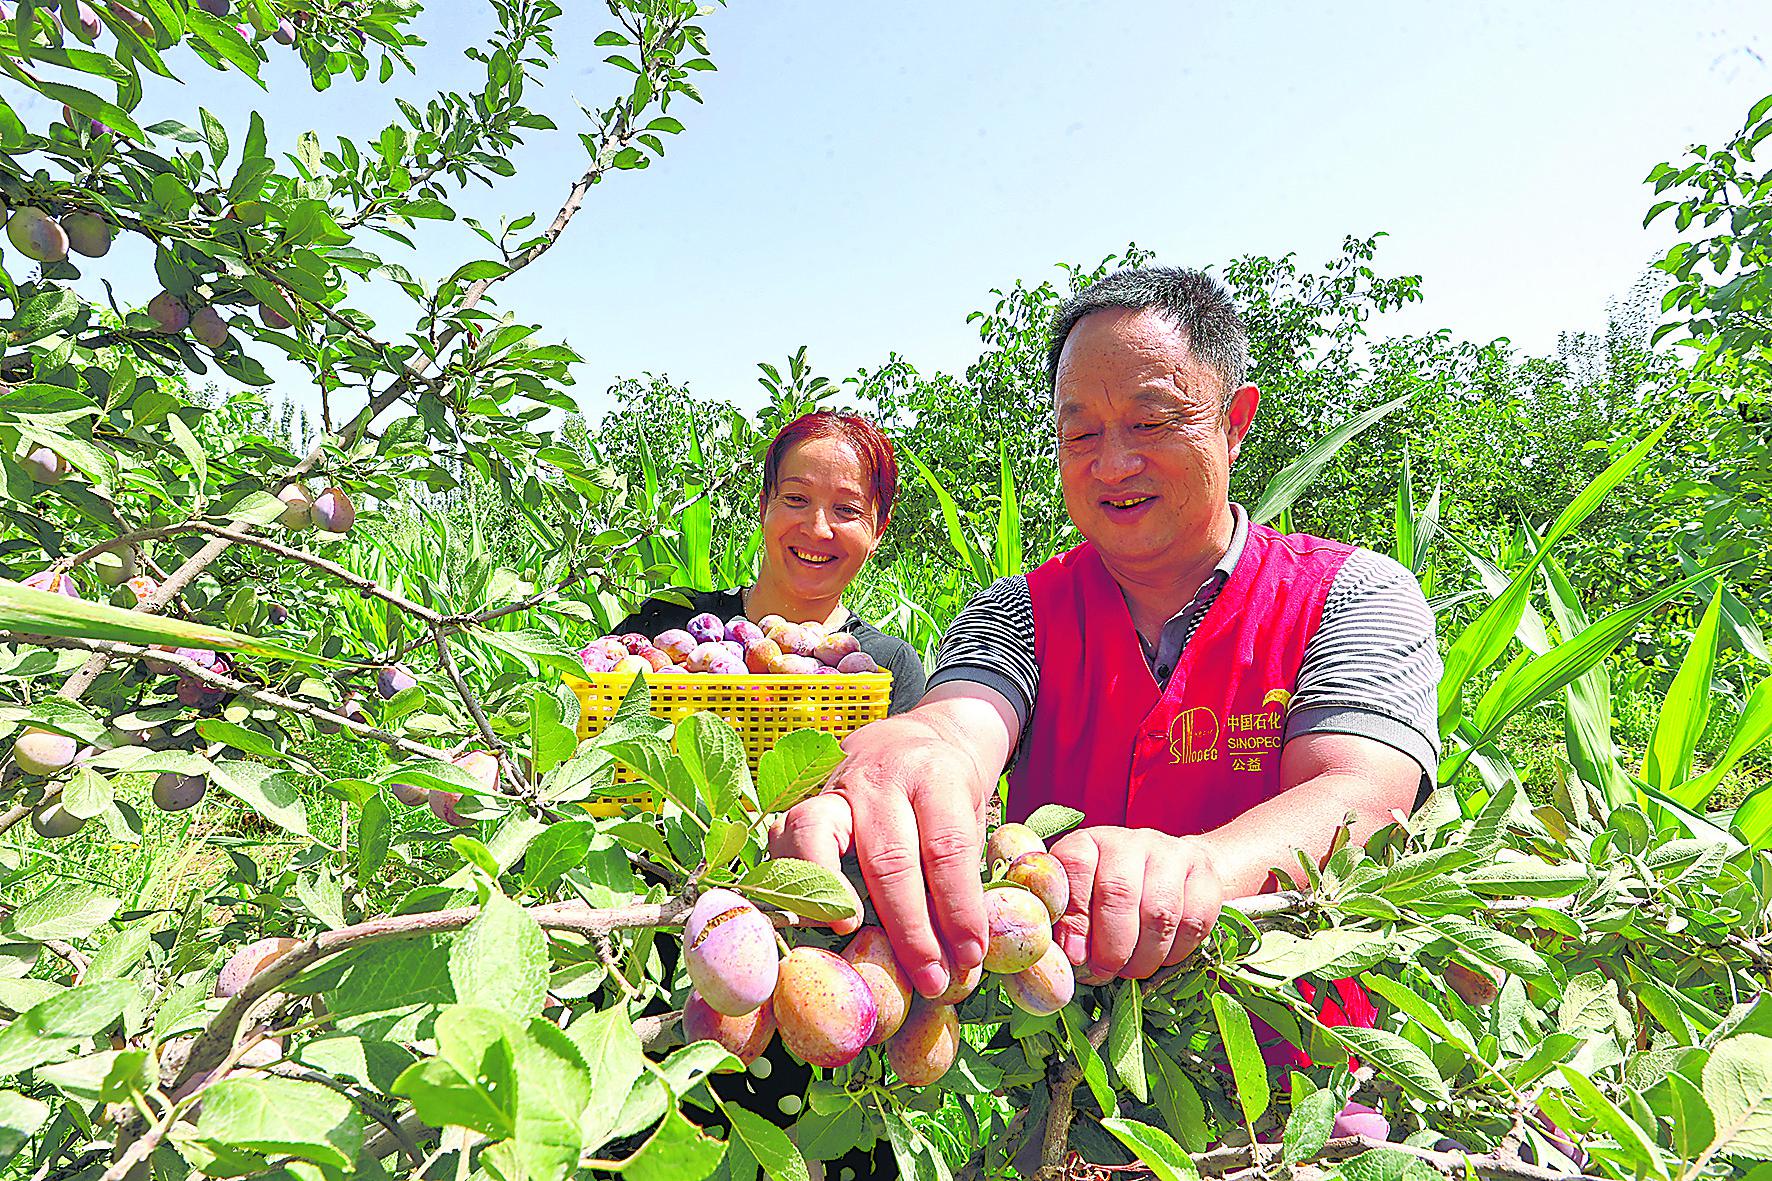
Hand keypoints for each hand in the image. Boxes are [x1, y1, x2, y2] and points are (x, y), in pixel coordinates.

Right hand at [768, 709, 995, 999]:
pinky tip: (813, 916)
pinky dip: (793, 879)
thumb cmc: (946, 792)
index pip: (947, 849)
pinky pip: (785, 838)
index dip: (959, 909)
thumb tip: (959, 956)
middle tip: (928, 977)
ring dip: (833, 901)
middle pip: (889, 859)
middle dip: (910, 929)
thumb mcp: (969, 816)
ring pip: (817, 837)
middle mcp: (882, 778)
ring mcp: (838, 786)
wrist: (914, 736)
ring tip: (853, 941)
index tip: (969, 956)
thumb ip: (959, 874)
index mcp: (936, 777)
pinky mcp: (806, 800)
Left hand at [1050, 826, 1222, 982]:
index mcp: (1090, 842)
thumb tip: (1068, 954)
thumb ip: (1068, 919)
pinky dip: (1175, 952)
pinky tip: (1160, 958)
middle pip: (1119, 892)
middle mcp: (1130, 841)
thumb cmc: (1113, 889)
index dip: (1073, 917)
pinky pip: (1193, 923)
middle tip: (1104, 971)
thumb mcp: (1081, 897)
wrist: (1172, 866)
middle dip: (1111, 945)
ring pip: (1160, 913)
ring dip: (1143, 956)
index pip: (1075, 867)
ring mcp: (1172, 854)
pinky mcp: (1204, 876)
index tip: (1074, 955)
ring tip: (1131, 971)